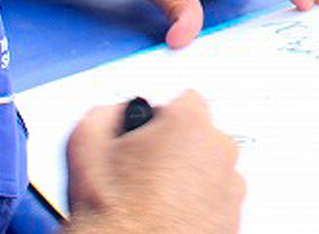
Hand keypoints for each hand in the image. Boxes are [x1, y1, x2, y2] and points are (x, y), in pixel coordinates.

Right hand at [66, 91, 243, 233]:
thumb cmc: (112, 214)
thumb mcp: (85, 146)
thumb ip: (105, 112)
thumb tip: (116, 111)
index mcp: (189, 124)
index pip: (184, 100)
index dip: (160, 119)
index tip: (146, 138)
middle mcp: (220, 151)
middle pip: (200, 135)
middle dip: (176, 148)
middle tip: (146, 173)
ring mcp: (231, 186)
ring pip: (210, 169)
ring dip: (189, 178)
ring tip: (156, 201)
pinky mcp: (233, 217)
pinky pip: (217, 200)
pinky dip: (199, 205)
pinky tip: (171, 216)